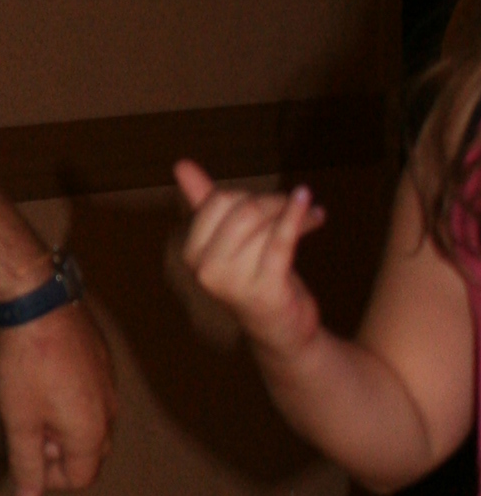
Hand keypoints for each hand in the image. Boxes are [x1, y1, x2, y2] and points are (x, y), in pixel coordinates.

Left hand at [0, 299, 117, 495]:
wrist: (39, 305)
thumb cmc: (27, 365)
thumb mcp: (19, 422)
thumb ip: (26, 463)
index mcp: (92, 432)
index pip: (81, 478)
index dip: (49, 479)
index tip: (25, 457)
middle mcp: (109, 411)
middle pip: (89, 453)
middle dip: (58, 454)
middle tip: (27, 433)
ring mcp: (109, 385)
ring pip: (91, 424)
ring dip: (62, 428)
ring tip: (31, 408)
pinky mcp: (102, 363)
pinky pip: (91, 398)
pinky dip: (69, 404)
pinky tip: (42, 384)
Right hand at [173, 159, 325, 357]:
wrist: (280, 331)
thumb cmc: (254, 279)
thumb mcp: (228, 240)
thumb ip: (204, 203)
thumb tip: (181, 165)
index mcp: (193, 253)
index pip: (220, 200)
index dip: (250, 196)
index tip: (273, 203)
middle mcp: (206, 269)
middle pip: (244, 208)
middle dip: (275, 202)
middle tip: (296, 208)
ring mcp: (233, 282)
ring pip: (266, 223)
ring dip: (296, 213)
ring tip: (314, 217)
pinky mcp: (265, 289)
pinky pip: (282, 242)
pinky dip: (298, 219)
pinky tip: (313, 208)